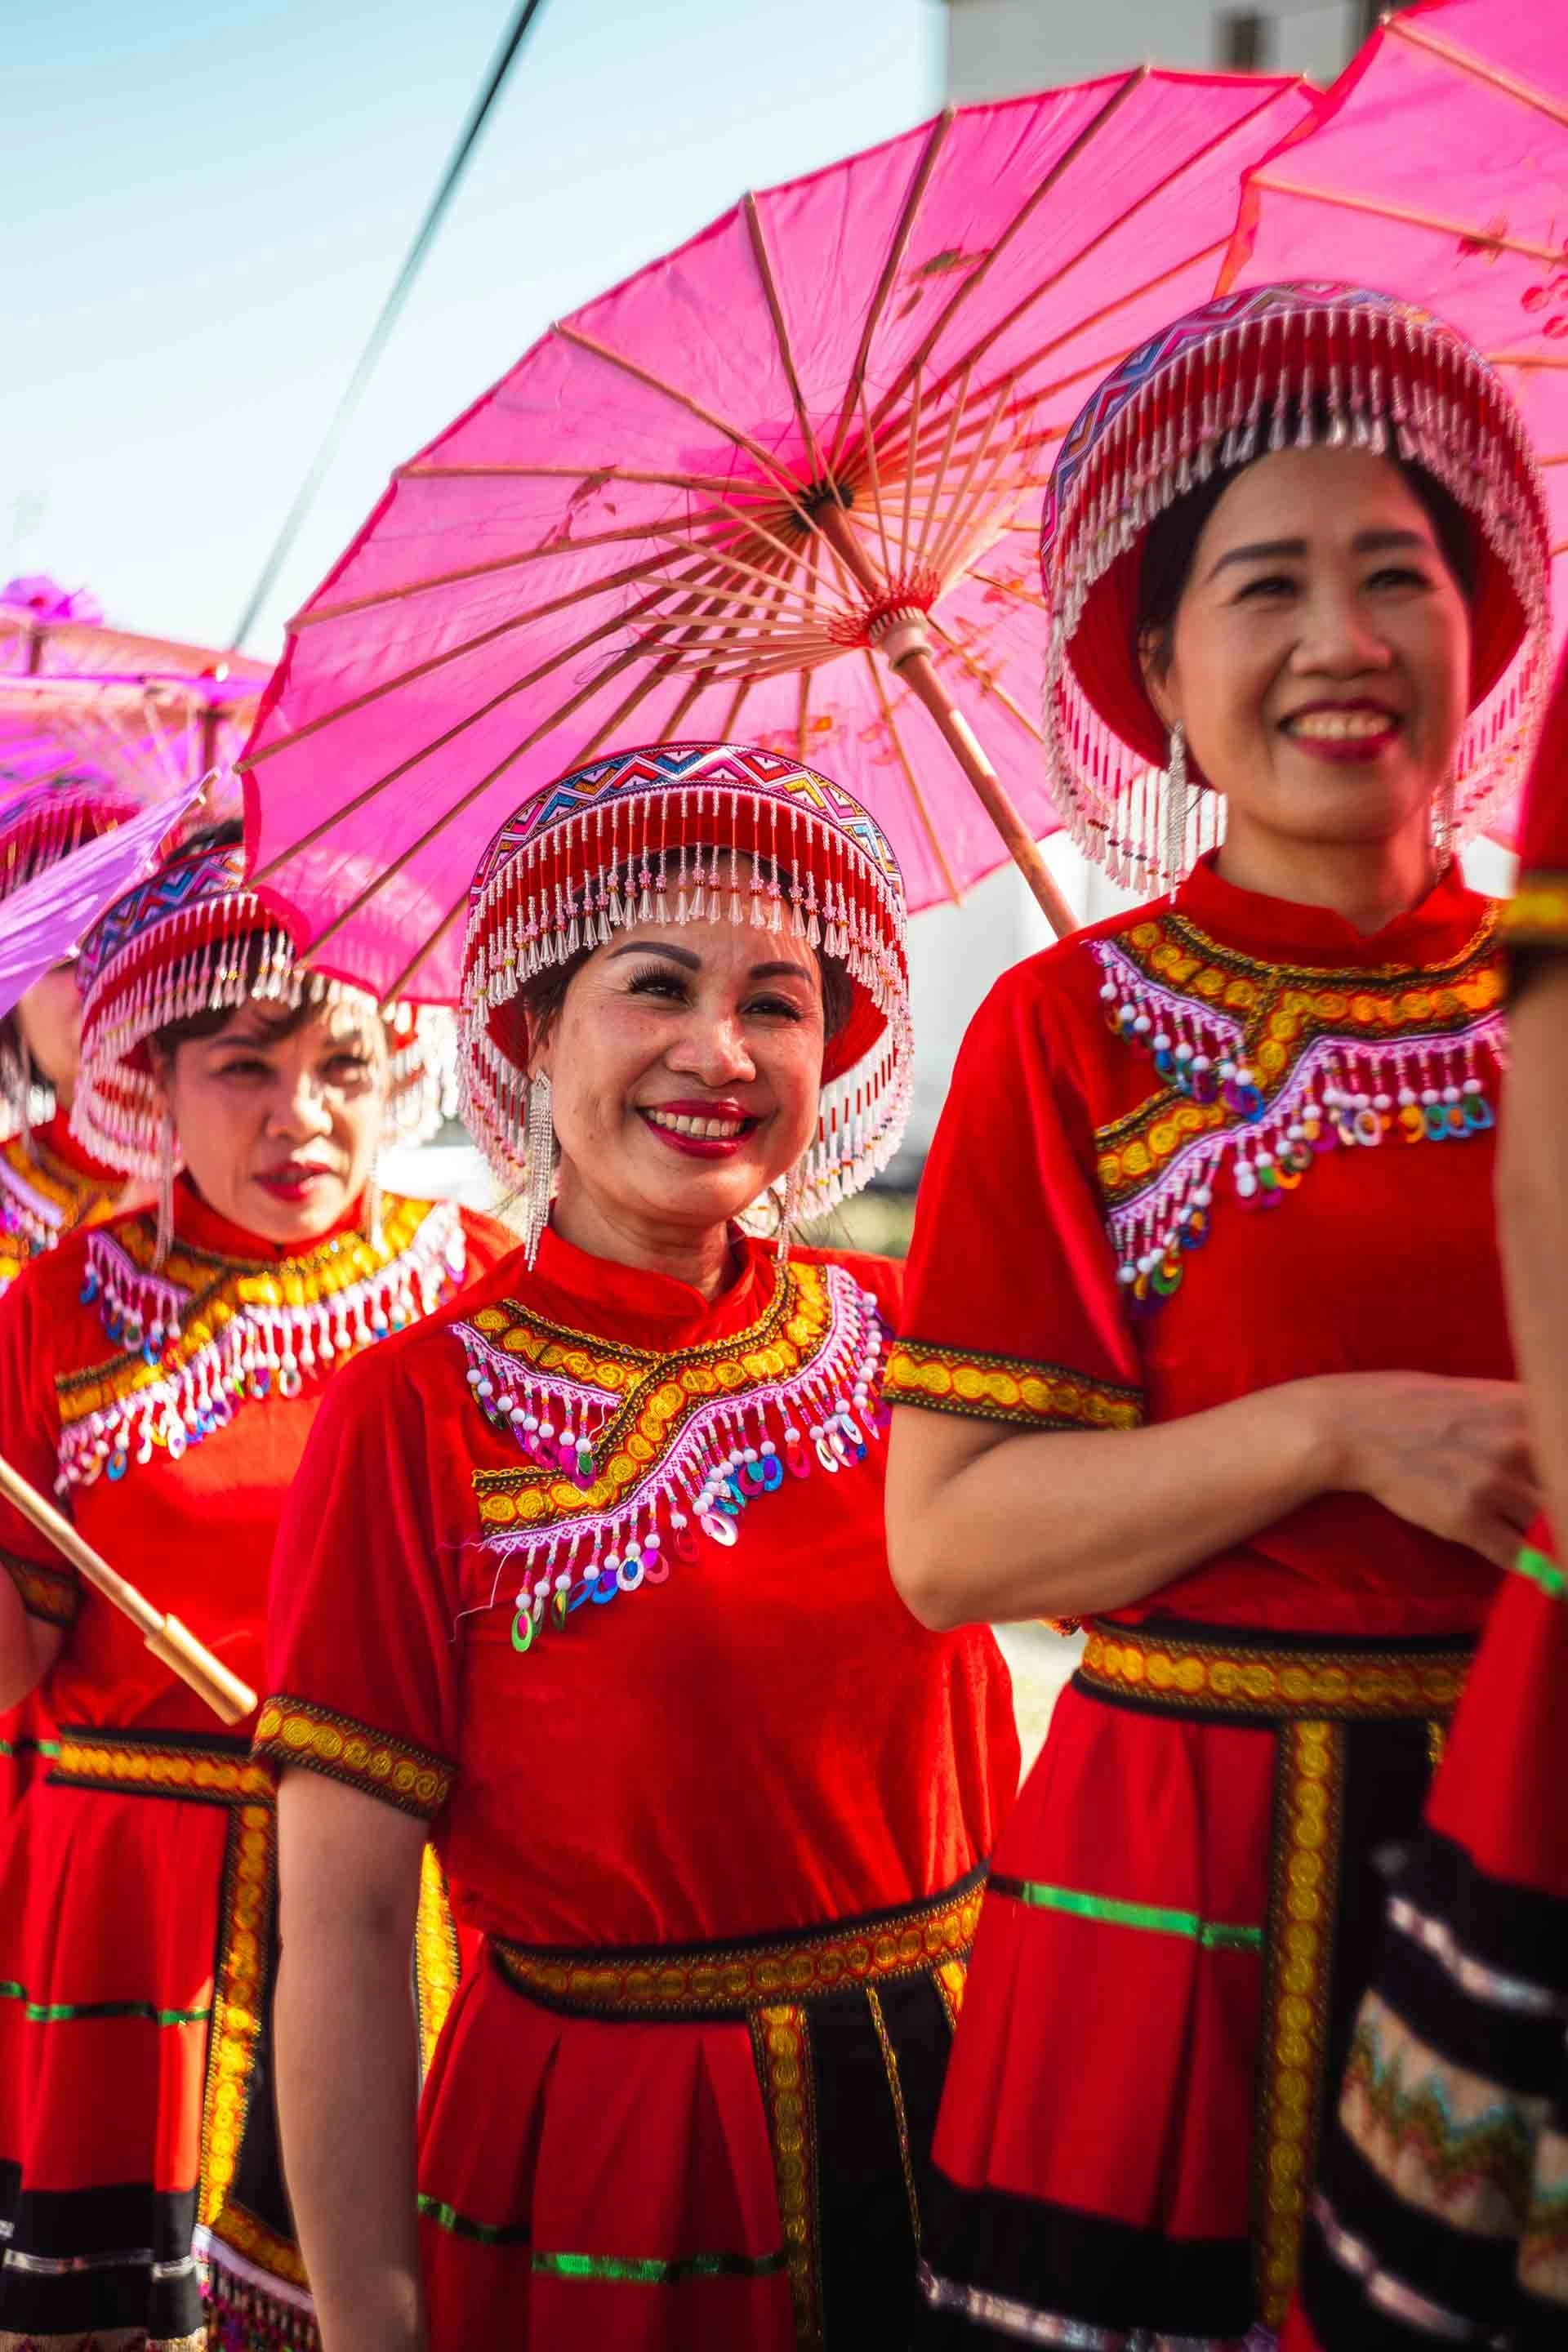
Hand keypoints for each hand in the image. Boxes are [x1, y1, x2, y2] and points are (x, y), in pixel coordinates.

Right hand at [1311, 1373, 1539, 1570]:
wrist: (1357, 1426)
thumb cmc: (1421, 1406)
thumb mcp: (1486, 1395)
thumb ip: (1531, 1414)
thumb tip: (1561, 1437)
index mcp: (1527, 1408)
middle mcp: (1517, 1445)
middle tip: (1566, 1524)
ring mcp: (1491, 1484)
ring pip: (1554, 1529)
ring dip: (1560, 1542)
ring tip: (1558, 1550)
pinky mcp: (1465, 1519)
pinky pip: (1518, 1557)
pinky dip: (1535, 1570)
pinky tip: (1545, 1576)